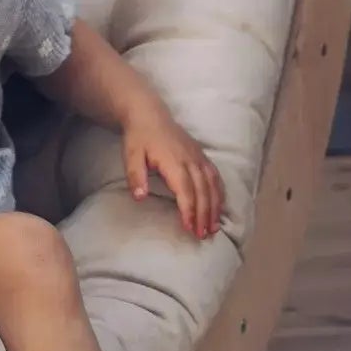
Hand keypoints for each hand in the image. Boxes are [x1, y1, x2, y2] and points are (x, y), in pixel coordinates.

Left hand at [123, 102, 223, 240]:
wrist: (148, 114)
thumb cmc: (139, 137)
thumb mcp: (130, 155)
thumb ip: (135, 176)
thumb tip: (139, 197)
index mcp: (173, 162)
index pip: (185, 191)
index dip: (188, 211)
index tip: (189, 229)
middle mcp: (190, 160)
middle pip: (202, 192)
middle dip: (204, 215)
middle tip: (203, 236)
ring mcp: (198, 157)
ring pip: (212, 185)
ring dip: (214, 207)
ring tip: (214, 228)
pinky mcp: (201, 155)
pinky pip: (215, 176)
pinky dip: (220, 193)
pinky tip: (219, 207)